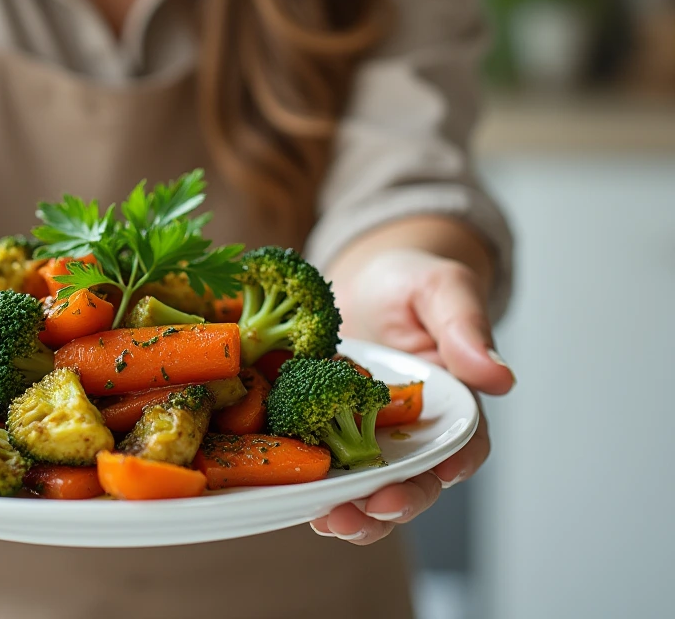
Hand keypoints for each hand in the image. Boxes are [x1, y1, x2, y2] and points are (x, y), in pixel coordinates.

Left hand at [312, 249, 514, 543]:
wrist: (362, 279)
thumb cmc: (410, 281)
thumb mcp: (442, 288)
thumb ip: (465, 328)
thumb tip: (500, 377)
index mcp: (454, 403)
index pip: (466, 444)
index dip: (457, 462)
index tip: (443, 470)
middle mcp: (415, 432)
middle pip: (417, 481)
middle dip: (398, 503)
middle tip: (373, 508)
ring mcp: (369, 438)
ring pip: (369, 490)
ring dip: (353, 512)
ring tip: (329, 519)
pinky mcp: (326, 432)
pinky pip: (324, 468)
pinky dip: (313, 488)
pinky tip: (296, 497)